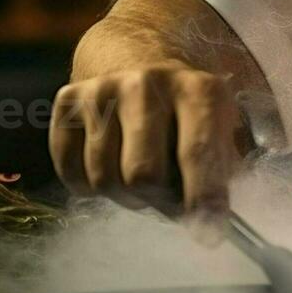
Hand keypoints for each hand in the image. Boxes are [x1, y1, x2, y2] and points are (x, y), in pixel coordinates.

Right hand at [49, 0, 268, 219]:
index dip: (204, 199)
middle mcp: (148, 82)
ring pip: (105, 179)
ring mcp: (103, 89)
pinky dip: (89, 186)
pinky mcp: (69, 99)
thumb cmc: (189, 112)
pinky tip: (110, 163)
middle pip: (143, 175)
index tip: (210, 234)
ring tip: (142, 177)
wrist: (137, 58)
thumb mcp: (222, 128)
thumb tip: (209, 222)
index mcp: (198, 89)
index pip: (198, 153)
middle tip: (169, 201)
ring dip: (126, 196)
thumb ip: (223, 173)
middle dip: (158, 202)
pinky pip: (71, 172)